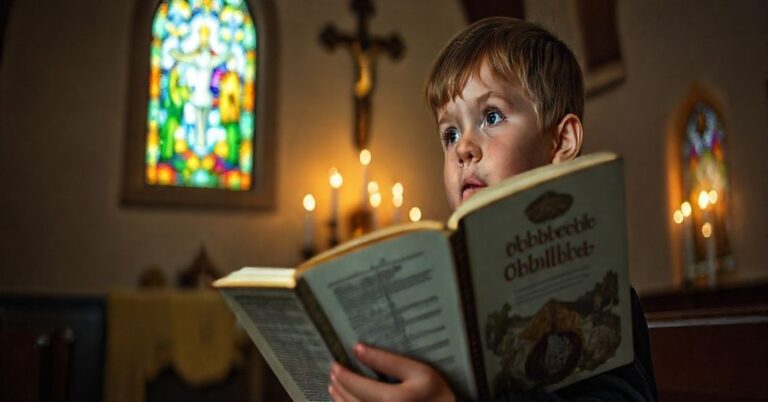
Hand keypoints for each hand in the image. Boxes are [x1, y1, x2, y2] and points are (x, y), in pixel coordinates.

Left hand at [328, 342, 454, 401]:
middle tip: (332, 372)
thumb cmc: (438, 394)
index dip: (344, 374)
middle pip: (352, 401)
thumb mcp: (419, 371)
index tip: (335, 364)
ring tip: (334, 386)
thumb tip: (358, 348)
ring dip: (340, 399)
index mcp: (392, 400)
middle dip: (339, 386)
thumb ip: (387, 360)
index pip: (358, 386)